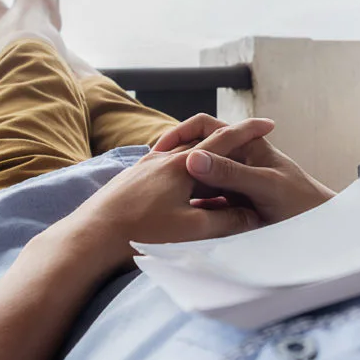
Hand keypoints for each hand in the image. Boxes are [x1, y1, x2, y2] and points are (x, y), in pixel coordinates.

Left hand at [56, 118, 276, 270]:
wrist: (91, 236)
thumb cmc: (142, 232)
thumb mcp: (192, 230)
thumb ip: (226, 221)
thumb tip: (253, 217)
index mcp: (182, 164)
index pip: (223, 140)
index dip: (248, 131)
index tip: (269, 123)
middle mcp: (163, 157)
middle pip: (203, 142)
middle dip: (227, 142)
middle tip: (250, 144)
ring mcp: (144, 164)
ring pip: (181, 152)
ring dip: (202, 154)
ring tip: (219, 164)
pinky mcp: (131, 176)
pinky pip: (163, 163)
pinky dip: (181, 165)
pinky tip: (181, 177)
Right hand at [155, 114, 335, 224]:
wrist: (320, 231)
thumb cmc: (300, 203)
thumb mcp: (264, 186)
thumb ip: (230, 173)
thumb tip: (193, 158)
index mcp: (244, 145)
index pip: (204, 127)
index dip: (180, 134)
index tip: (159, 151)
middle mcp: (235, 160)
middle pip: (195, 152)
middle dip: (173, 162)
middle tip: (147, 178)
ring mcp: (232, 183)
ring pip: (196, 179)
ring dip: (179, 186)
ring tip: (156, 201)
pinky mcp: (230, 205)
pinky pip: (203, 200)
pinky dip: (189, 205)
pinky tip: (174, 218)